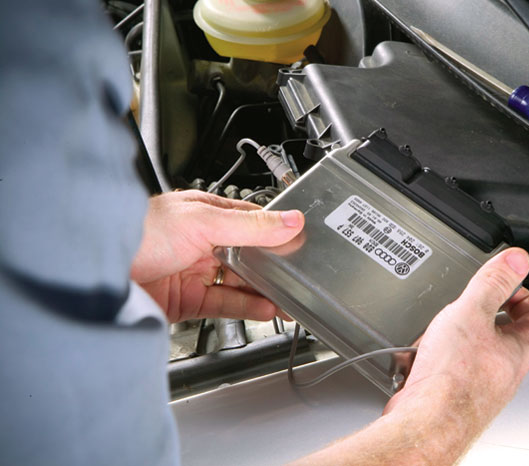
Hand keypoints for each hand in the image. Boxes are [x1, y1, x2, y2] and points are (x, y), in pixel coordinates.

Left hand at [130, 190, 303, 322]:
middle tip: (300, 277)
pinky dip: (246, 307)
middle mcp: (200, 242)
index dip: (276, 233)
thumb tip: (290, 220)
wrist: (97, 274)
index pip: (251, 222)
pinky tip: (265, 308)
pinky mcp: (186, 301)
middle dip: (273, 268)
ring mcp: (193, 272)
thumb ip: (250, 225)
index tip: (301, 245)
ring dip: (264, 291)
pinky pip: (224, 304)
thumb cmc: (137, 233)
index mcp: (205, 214)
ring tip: (289, 298)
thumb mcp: (202, 221)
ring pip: (238, 283)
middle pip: (247, 256)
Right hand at [292, 248, 528, 464]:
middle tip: (471, 303)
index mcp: (519, 350)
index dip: (526, 297)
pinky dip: (435, 356)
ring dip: (456, 336)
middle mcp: (504, 371)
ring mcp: (481, 386)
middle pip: (506, 335)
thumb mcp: (472, 312)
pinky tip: (420, 354)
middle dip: (484, 314)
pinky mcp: (455, 395)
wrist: (425, 422)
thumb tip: (517, 259)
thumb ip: (493, 282)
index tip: (508, 286)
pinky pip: (449, 368)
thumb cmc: (452, 378)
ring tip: (439, 329)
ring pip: (474, 351)